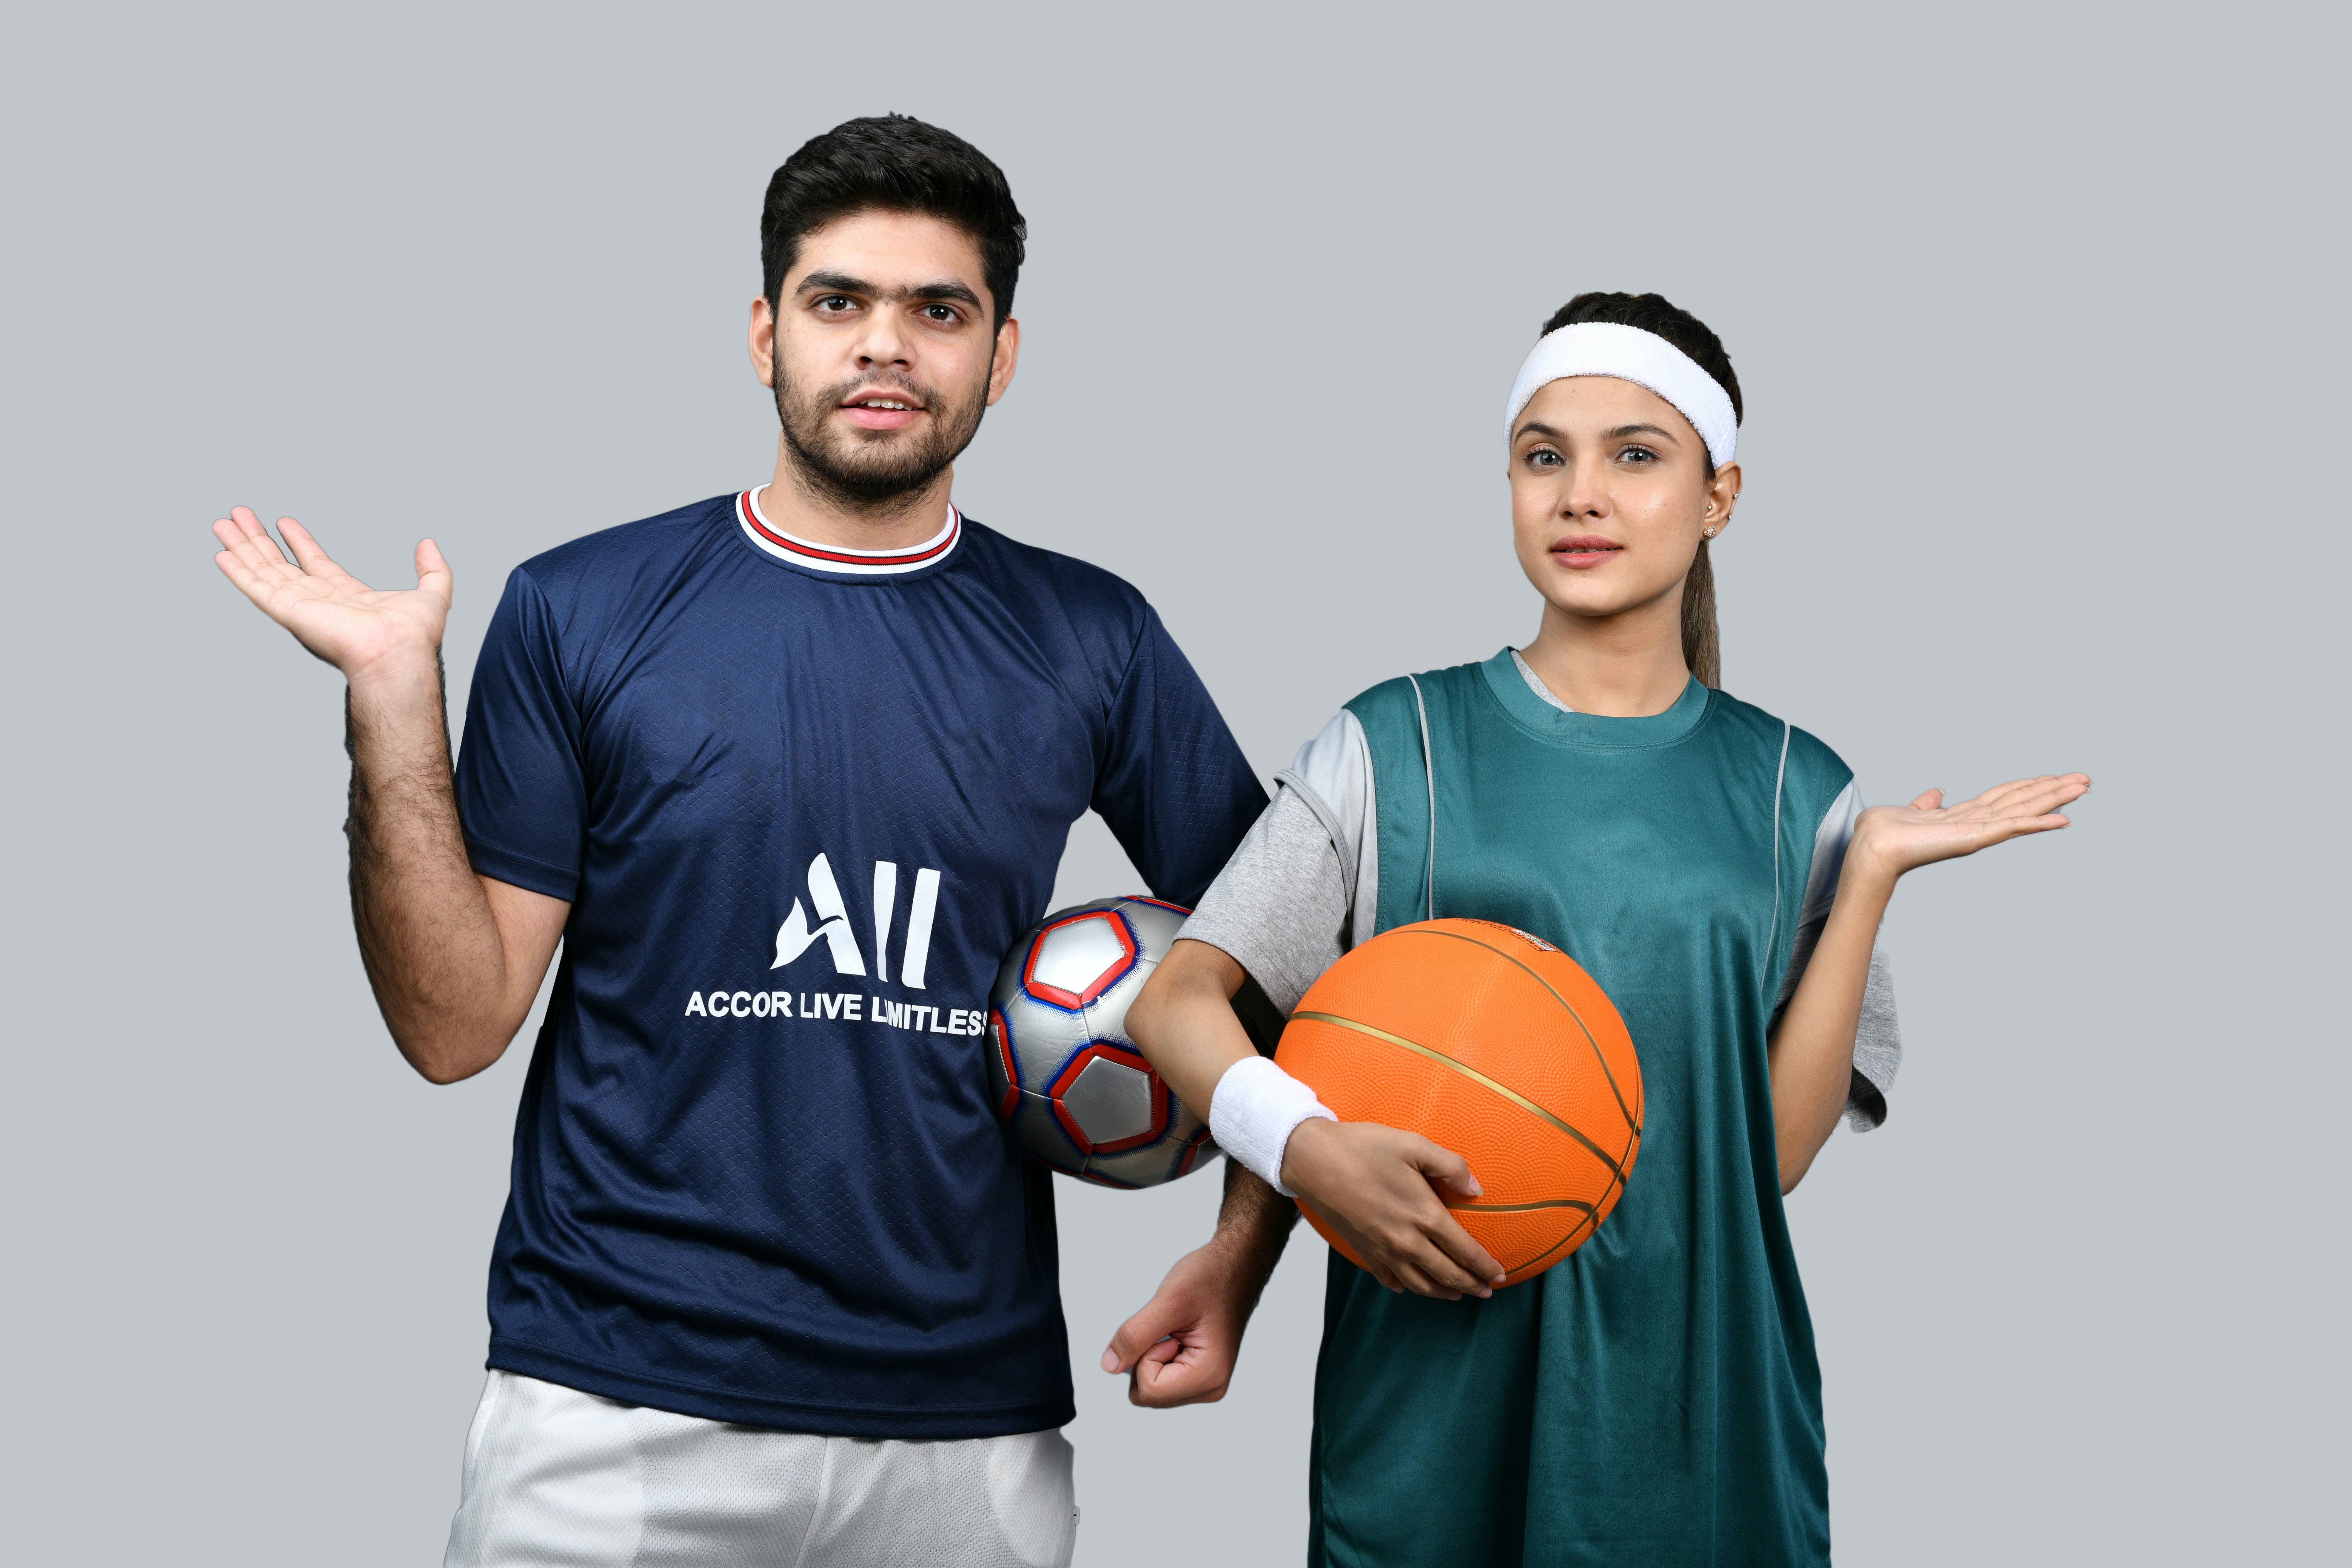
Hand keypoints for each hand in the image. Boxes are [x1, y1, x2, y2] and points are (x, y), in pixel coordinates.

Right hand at [211, 507, 449, 679]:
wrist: (397, 652)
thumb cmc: (414, 636)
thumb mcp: (432, 593)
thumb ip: (432, 568)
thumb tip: (429, 544)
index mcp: (347, 596)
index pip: (315, 563)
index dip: (299, 542)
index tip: (283, 522)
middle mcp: (318, 600)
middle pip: (280, 564)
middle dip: (259, 540)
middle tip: (239, 515)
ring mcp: (300, 605)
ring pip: (263, 570)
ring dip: (241, 546)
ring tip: (222, 522)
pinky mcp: (287, 610)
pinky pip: (256, 587)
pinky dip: (238, 571)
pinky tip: (222, 554)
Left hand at [1101, 1240, 1254, 1407]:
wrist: (1235, 1267)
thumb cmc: (1211, 1278)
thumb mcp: (1169, 1300)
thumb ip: (1135, 1335)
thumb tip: (1109, 1366)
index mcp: (1209, 1376)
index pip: (1148, 1390)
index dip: (1144, 1355)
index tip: (1168, 1330)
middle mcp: (1211, 1388)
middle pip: (1149, 1395)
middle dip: (1147, 1359)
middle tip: (1170, 1330)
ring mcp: (1206, 1384)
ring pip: (1152, 1388)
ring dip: (1152, 1356)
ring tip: (1176, 1330)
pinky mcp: (1199, 1377)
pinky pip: (1161, 1379)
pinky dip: (1159, 1356)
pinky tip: (1178, 1336)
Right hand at [1279, 1118, 1503, 1299]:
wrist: (1312, 1160)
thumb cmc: (1362, 1148)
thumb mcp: (1413, 1145)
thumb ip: (1450, 1165)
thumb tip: (1477, 1187)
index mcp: (1424, 1215)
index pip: (1465, 1251)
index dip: (1485, 1266)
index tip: (1500, 1275)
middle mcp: (1406, 1241)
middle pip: (1447, 1275)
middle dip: (1471, 1286)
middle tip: (1487, 1291)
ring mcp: (1382, 1250)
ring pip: (1420, 1284)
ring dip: (1442, 1292)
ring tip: (1456, 1294)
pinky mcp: (1362, 1250)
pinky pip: (1388, 1278)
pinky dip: (1404, 1286)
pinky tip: (1409, 1285)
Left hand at [1849, 774, 2090, 882]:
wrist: (1871, 847)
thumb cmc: (1883, 833)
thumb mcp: (1909, 810)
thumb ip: (1926, 803)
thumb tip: (1936, 792)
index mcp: (1962, 817)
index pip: (2003, 798)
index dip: (2028, 787)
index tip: (2051, 777)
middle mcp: (1975, 825)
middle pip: (2022, 803)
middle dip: (2052, 791)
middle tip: (2084, 780)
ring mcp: (1977, 832)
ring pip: (2024, 812)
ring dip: (2054, 800)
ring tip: (2082, 787)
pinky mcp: (1974, 838)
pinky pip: (2012, 828)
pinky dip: (2037, 823)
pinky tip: (2062, 819)